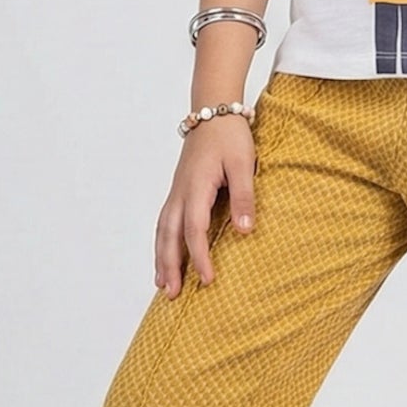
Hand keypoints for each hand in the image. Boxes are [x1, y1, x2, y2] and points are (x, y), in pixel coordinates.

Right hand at [155, 114, 256, 294]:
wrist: (213, 111)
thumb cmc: (230, 136)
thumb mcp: (244, 164)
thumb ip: (244, 196)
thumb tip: (244, 230)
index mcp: (196, 187)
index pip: (194, 230)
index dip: (199, 257)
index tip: (207, 280)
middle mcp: (180, 192)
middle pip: (169, 235)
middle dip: (170, 266)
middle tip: (173, 294)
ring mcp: (176, 191)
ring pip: (162, 230)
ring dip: (161, 258)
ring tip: (162, 284)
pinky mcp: (178, 190)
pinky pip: (164, 222)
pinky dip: (162, 243)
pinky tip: (164, 256)